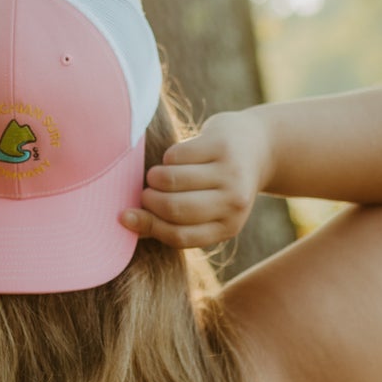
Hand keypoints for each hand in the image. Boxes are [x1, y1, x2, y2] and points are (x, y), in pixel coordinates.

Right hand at [119, 110, 269, 250]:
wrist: (256, 147)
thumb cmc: (219, 185)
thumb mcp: (206, 209)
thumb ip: (170, 220)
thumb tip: (126, 222)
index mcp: (228, 227)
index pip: (180, 236)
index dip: (148, 227)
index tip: (125, 216)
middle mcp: (234, 202)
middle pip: (175, 208)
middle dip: (149, 201)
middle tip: (144, 193)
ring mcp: (230, 172)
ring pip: (173, 180)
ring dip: (154, 178)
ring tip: (155, 176)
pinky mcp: (222, 145)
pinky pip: (178, 155)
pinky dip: (168, 158)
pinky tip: (174, 159)